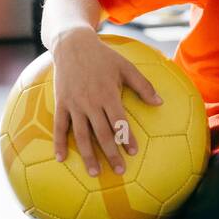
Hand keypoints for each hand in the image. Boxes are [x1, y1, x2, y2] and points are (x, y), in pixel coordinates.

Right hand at [49, 29, 162, 176]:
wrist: (72, 44)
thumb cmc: (102, 57)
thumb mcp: (126, 67)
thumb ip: (143, 85)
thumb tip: (160, 102)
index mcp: (108, 94)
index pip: (119, 122)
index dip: (126, 138)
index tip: (133, 152)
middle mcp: (91, 103)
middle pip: (102, 134)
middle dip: (111, 154)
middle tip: (119, 171)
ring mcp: (74, 104)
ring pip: (81, 135)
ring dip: (88, 155)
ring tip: (94, 173)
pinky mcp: (61, 103)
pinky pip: (59, 127)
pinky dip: (59, 143)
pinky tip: (61, 158)